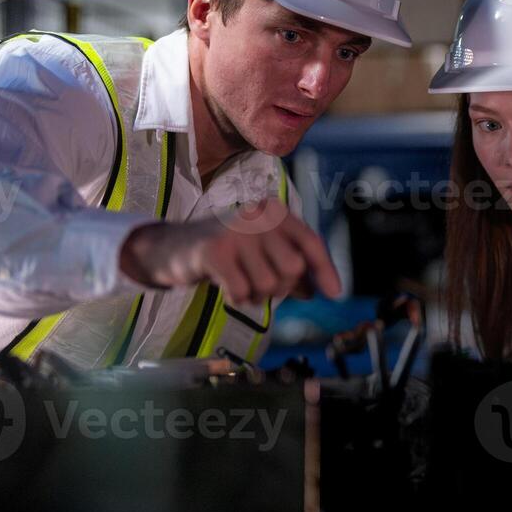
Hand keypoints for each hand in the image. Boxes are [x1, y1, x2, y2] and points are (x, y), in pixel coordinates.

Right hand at [119, 199, 341, 306]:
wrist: (175, 246)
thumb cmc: (228, 251)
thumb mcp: (263, 253)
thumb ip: (290, 268)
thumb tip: (318, 291)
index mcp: (276, 213)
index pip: (310, 243)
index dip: (326, 270)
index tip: (336, 295)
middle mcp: (259, 217)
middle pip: (293, 269)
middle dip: (282, 288)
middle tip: (261, 284)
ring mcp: (236, 232)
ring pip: (269, 285)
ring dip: (256, 295)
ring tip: (241, 282)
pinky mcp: (215, 251)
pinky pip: (243, 291)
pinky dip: (237, 298)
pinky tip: (227, 287)